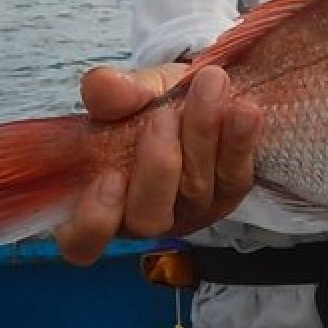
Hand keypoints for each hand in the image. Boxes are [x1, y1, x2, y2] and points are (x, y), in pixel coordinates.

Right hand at [56, 63, 263, 264]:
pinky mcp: (230, 193)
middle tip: (163, 116)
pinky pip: (235, 175)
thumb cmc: (149, 101)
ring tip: (208, 86)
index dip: (94, 222)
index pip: (83, 242)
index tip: (108, 177)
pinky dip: (240, 141)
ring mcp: (191, 210)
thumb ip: (112, 93)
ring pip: (195, 190)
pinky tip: (244, 110)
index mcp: (103, 202)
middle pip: (148, 217)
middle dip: (157, 166)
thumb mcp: (128, 92)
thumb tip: (102, 85)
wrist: (199, 89)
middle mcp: (145, 216)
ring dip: (200, 136)